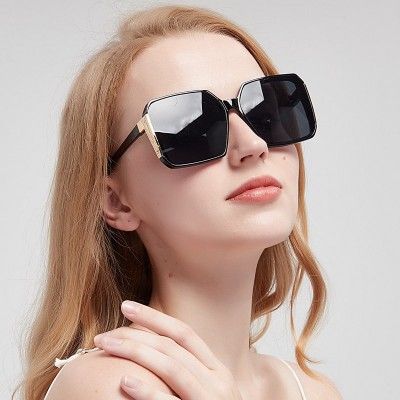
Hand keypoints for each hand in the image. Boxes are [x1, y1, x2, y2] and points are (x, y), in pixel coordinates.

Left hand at [94, 301, 243, 399]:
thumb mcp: (210, 391)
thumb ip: (190, 372)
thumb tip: (154, 350)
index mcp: (217, 369)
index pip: (183, 333)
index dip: (154, 317)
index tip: (127, 306)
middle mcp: (217, 380)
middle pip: (172, 347)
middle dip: (136, 334)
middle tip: (104, 334)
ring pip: (171, 367)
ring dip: (135, 352)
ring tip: (106, 346)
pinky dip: (147, 392)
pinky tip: (124, 381)